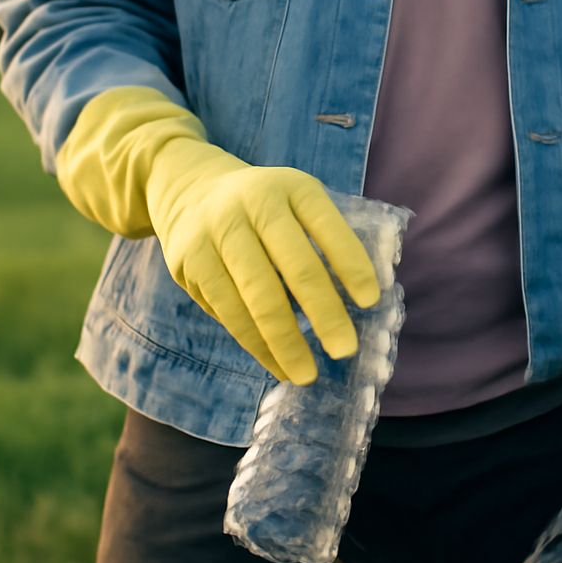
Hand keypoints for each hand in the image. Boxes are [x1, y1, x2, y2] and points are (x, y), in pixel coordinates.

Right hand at [55, 85, 381, 385]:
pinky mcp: (191, 262)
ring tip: (308, 374)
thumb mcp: (298, 204)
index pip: (328, 227)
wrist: (191, 190)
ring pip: (258, 297)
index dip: (351, 264)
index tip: (370, 302)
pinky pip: (230, 312)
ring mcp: (218, 232)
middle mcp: (254, 204)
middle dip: (324, 313)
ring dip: (286, 342)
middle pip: (297, 267)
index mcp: (293, 188)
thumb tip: (357, 305)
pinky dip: (257, 345)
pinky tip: (278, 365)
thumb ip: (326, 240)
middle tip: (345, 350)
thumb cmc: (267, 209)